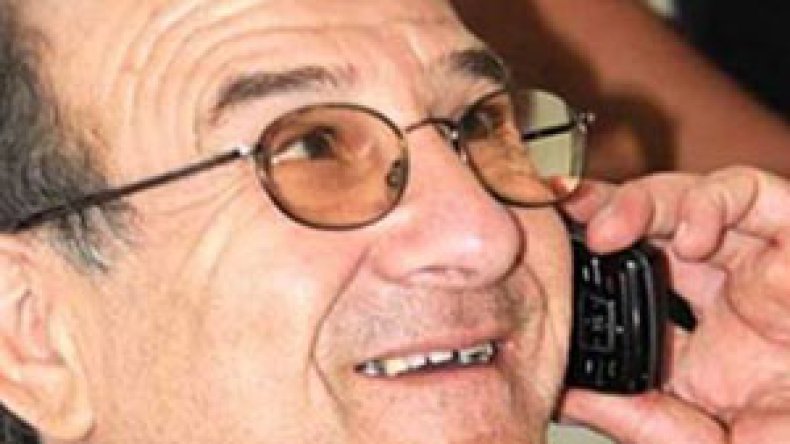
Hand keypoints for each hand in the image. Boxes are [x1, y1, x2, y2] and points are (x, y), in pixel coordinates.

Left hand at [558, 167, 789, 442]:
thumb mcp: (703, 439)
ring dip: (640, 202)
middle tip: (558, 219)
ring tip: (606, 228)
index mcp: (701, 340)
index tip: (544, 256)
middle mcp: (727, 292)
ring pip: (690, 199)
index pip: (631, 283)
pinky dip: (711, 203)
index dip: (586, 265)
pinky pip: (750, 193)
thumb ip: (636, 416)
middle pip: (653, 230)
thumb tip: (563, 391)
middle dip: (601, 215)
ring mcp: (763, 262)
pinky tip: (692, 238)